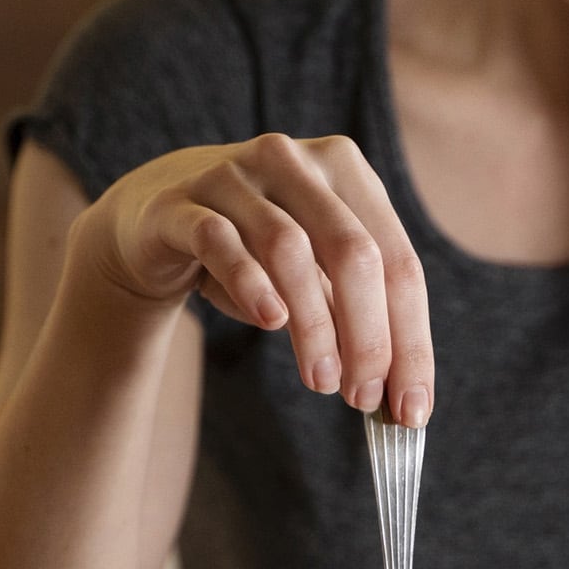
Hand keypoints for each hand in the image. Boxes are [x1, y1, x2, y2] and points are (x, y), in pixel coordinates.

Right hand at [70, 133, 433, 425]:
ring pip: (290, 249)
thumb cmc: (252, 252)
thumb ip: (351, 316)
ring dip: (314, 325)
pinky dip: (250, 284)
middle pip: (354, 253)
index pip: (398, 261)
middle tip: (364, 397)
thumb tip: (394, 390)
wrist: (156, 223)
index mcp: (346, 172)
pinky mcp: (183, 203)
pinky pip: (220, 241)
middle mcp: (295, 161)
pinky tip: (270, 322)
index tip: (412, 406)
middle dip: (369, 336)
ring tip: (322, 380)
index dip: (411, 338)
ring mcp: (235, 175)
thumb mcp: (311, 277)